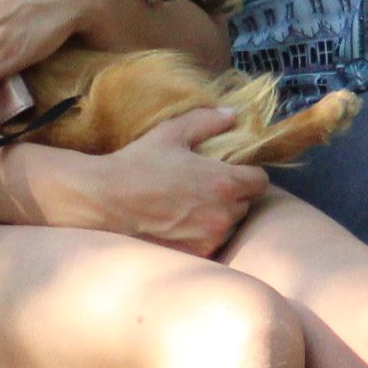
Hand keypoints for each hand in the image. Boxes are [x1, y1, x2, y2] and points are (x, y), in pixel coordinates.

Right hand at [71, 109, 269, 255]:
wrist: (106, 201)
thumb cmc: (138, 163)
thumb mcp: (172, 133)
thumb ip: (206, 121)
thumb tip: (232, 114)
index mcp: (224, 182)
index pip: (260, 181)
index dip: (249, 174)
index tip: (232, 171)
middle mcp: (223, 214)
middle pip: (246, 203)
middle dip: (233, 194)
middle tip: (207, 186)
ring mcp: (209, 237)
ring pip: (229, 225)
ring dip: (219, 215)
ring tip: (192, 205)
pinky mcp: (195, 254)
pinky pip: (211, 242)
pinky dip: (203, 234)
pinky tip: (181, 223)